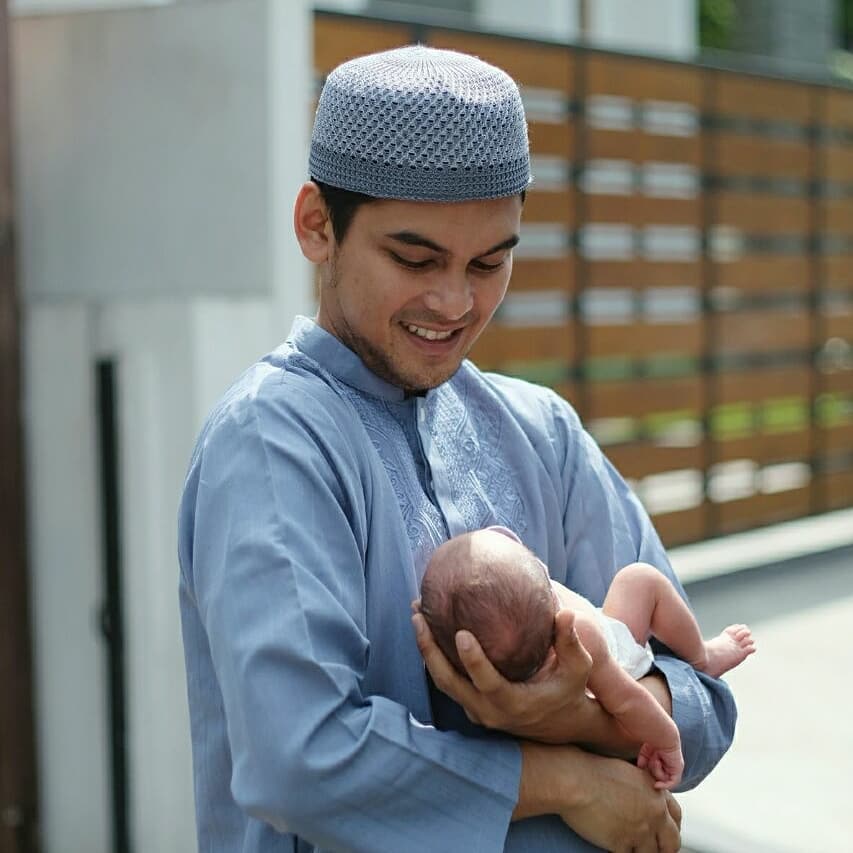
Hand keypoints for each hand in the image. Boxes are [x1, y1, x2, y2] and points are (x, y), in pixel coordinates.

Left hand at [412, 606, 597, 742]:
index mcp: (513, 704)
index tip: (461, 633)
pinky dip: (435, 657)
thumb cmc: (571, 692)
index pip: (487, 682)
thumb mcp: (579, 669)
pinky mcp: (472, 705)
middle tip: (418, 615)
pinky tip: (429, 629)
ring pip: (442, 682)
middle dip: (429, 649)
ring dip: (426, 650)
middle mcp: (488, 711)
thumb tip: (564, 612)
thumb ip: (570, 642)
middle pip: (449, 682)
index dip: (473, 660)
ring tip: (417, 616)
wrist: (563, 726)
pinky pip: (447, 682)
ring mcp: (476, 711)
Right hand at [517, 742, 681, 852]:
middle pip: (672, 842)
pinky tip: (615, 845)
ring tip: (632, 845)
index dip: (671, 826)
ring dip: (642, 851)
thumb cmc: (593, 770)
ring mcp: (640, 831)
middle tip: (654, 848)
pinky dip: (623, 852)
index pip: (676, 817)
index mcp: (656, 794)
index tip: (664, 831)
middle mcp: (654, 814)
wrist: (575, 780)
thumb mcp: (627, 771)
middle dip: (664, 847)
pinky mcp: (622, 844)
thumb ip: (642, 787)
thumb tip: (643, 797)